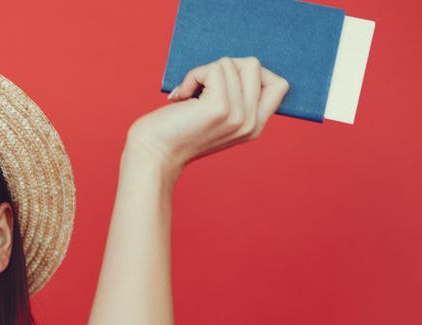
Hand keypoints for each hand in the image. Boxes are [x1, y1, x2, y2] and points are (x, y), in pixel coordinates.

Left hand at [126, 57, 289, 176]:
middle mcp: (252, 122)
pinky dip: (192, 75)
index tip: (223, 83)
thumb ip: (235, 97)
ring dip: (203, 72)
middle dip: (222, 67)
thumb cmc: (177, 131)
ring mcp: (238, 116)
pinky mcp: (219, 108)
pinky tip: (181, 96)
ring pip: (231, 64)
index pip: (278, 84)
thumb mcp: (216, 116)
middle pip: (254, 66)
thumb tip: (241, 62)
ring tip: (188, 94)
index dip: (251, 74)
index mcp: (255, 126)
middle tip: (201, 86)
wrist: (153, 155)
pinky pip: (213, 69)